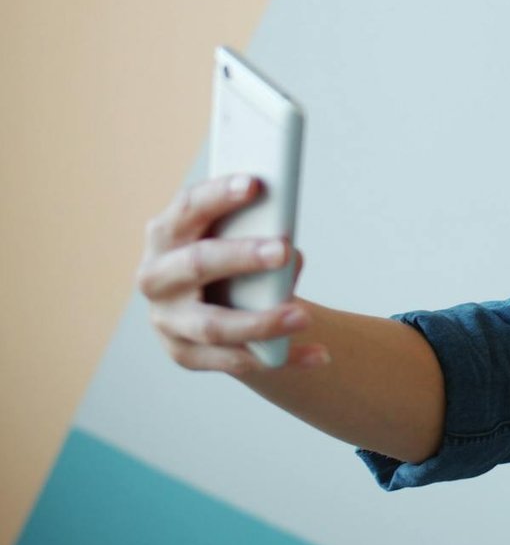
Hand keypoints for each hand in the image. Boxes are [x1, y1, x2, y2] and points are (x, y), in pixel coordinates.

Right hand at [135, 174, 326, 373]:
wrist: (220, 304)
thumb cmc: (232, 256)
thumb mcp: (238, 239)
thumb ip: (258, 236)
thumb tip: (290, 256)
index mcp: (166, 234)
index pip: (187, 209)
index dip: (218, 195)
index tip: (255, 183)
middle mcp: (157, 277)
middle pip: (196, 264)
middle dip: (241, 256)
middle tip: (284, 250)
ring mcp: (167, 320)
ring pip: (213, 325)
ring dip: (261, 321)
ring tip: (304, 317)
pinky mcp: (185, 354)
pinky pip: (235, 361)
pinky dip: (282, 358)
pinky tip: (318, 354)